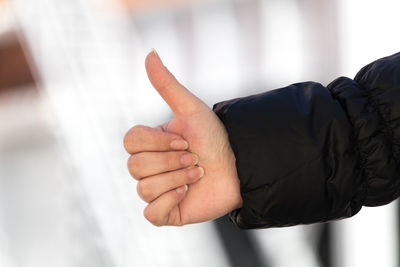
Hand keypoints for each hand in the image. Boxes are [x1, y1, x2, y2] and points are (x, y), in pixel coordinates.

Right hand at [124, 50, 241, 225]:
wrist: (240, 165)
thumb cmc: (215, 136)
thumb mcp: (191, 108)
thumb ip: (167, 84)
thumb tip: (149, 52)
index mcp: (150, 144)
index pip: (129, 142)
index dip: (156, 143)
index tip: (184, 141)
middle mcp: (149, 167)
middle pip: (135, 166)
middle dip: (171, 162)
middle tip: (194, 158)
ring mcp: (157, 190)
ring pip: (143, 189)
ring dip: (176, 178)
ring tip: (198, 173)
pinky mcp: (167, 212)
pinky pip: (150, 213)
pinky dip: (169, 202)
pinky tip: (187, 193)